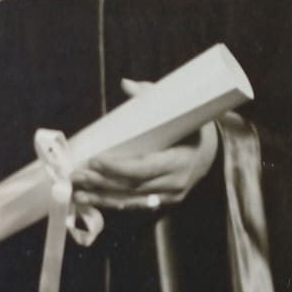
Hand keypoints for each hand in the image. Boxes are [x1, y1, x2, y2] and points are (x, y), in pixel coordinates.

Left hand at [70, 79, 219, 213]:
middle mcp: (175, 184)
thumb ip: (152, 97)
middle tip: (76, 174)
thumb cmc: (192, 128)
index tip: (95, 160)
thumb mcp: (179, 112)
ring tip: (76, 193)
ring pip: (130, 201)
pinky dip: (110, 203)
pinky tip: (90, 200)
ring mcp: (169, 197)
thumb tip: (126, 84)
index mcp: (181, 160)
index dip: (118, 167)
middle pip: (132, 187)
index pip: (145, 168)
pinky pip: (133, 206)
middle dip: (101, 182)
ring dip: (100, 197)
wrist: (214, 153)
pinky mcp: (162, 204)